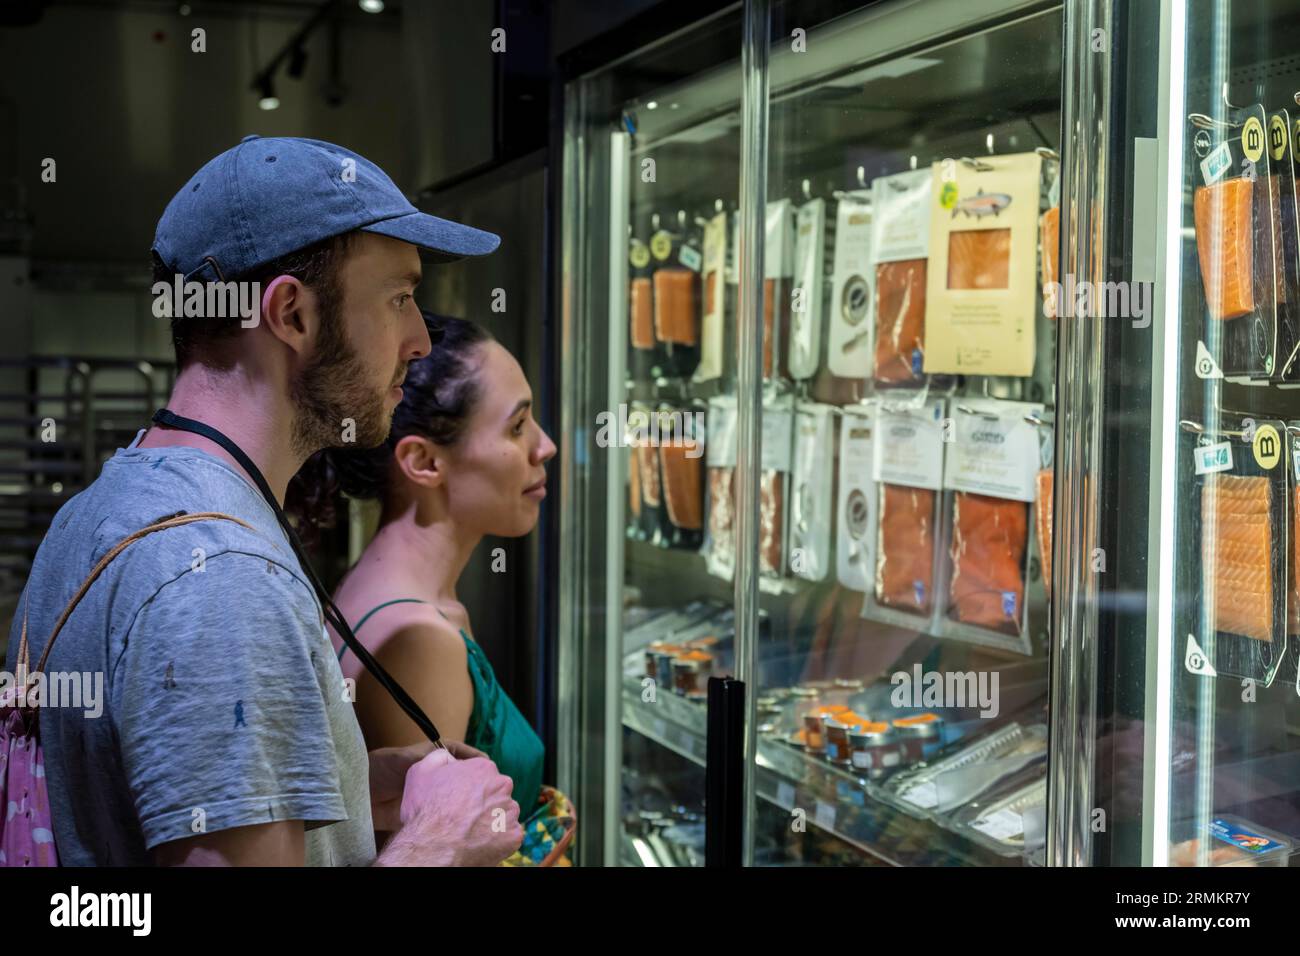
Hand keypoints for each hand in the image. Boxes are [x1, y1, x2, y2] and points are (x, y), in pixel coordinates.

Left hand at [368, 740, 485, 831]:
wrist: (360, 794)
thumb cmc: (380, 768)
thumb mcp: (404, 759)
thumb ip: (427, 759)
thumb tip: (452, 764)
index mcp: (438, 755)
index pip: (466, 755)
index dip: (478, 761)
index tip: (488, 769)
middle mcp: (441, 774)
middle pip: (466, 777)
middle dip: (477, 783)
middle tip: (487, 790)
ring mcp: (436, 793)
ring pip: (459, 796)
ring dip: (468, 801)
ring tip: (478, 806)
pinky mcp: (429, 811)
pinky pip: (446, 814)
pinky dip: (455, 817)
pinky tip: (460, 821)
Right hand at [379, 749, 521, 865]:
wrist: (432, 847)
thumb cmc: (425, 809)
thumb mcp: (421, 770)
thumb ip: (440, 757)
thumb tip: (450, 758)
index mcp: (484, 768)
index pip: (481, 773)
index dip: (467, 786)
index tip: (457, 797)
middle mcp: (502, 785)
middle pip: (494, 792)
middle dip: (482, 801)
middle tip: (463, 815)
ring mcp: (510, 810)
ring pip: (502, 813)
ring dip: (490, 819)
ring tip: (469, 830)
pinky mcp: (513, 834)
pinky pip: (507, 834)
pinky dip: (496, 838)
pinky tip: (478, 841)